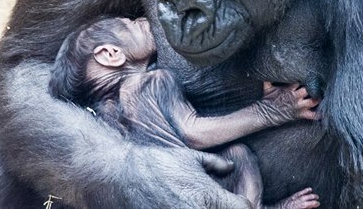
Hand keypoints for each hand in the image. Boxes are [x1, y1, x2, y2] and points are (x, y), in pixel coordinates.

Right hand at [119, 146, 251, 208]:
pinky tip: (180, 208)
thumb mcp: (189, 158)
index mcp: (209, 198)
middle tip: (213, 203)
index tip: (234, 201)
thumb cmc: (154, 164)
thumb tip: (230, 166)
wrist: (119, 176)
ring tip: (195, 204)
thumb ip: (215, 163)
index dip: (243, 205)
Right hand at [256, 82, 319, 125]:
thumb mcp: (267, 87)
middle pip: (310, 90)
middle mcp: (295, 97)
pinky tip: (324, 111)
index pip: (301, 81)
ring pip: (314, 101)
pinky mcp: (300, 115)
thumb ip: (269, 78)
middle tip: (321, 85)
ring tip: (324, 94)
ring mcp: (299, 106)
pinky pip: (312, 115)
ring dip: (319, 98)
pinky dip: (319, 114)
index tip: (312, 76)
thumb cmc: (267, 100)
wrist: (265, 114)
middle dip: (315, 87)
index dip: (307, 78)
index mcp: (289, 89)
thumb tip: (268, 68)